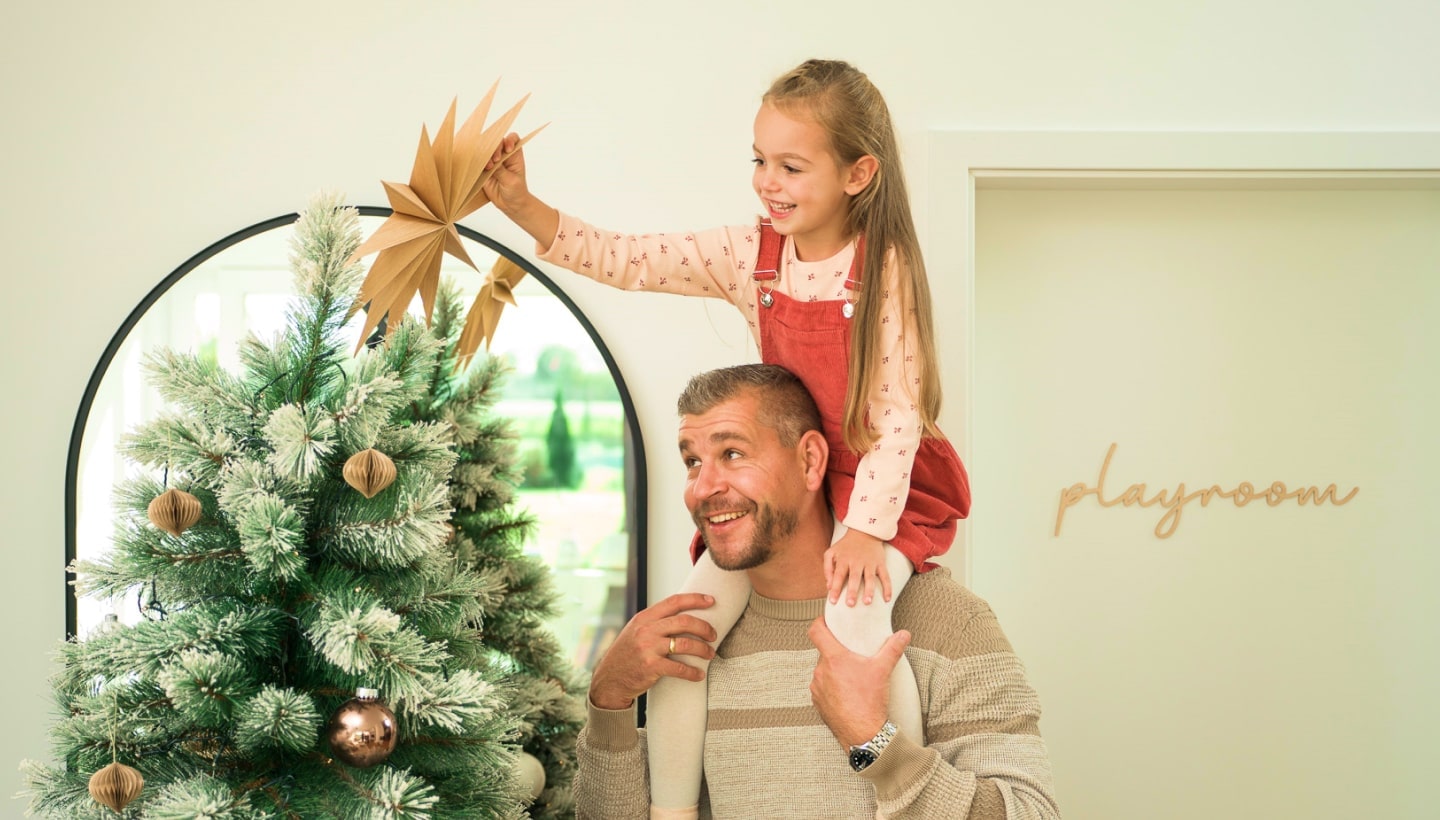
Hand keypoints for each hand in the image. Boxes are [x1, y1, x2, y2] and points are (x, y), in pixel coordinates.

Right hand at [482, 132, 531, 215]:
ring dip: (485, 156)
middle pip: (496, 142)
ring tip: (488, 167)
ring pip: (486, 150)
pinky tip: (479, 168)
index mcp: (515, 154)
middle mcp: (503, 154)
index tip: (508, 150)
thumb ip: (501, 170)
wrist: (510, 204)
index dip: (510, 140)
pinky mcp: (484, 168)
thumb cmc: (516, 191)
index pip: (513, 139)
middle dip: (494, 149)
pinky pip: (478, 162)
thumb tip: (491, 162)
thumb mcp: (510, 181)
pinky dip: (477, 163)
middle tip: (495, 161)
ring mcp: (493, 161)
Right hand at [588, 593, 717, 710]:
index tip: (711, 600)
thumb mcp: (636, 631)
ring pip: (685, 644)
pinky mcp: (651, 667)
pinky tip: (699, 674)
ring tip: (710, 654)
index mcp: (644, 618)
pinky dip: (692, 672)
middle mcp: (646, 630)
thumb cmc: (626, 655)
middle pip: (684, 621)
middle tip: (713, 635)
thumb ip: (655, 622)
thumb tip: (682, 615)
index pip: (674, 602)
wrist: (609, 680)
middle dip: (704, 627)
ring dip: (702, 649)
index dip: (695, 599)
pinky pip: (679, 668)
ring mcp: (648, 648)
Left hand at [808, 616, 910, 747]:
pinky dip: (832, 688)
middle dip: (836, 652)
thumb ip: (893, 648)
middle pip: (823, 653)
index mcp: (834, 658)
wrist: (863, 733)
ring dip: (834, 671)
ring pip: (823, 672)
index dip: (819, 623)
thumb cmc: (870, 700)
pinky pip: (822, 689)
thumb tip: (904, 634)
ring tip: (851, 677)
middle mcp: (820, 671)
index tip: (827, 622)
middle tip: (851, 655)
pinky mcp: (818, 703)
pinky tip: (846, 693)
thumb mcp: (883, 670)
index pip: (816, 632)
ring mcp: (817, 688)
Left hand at [824, 529, 889, 605]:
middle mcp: (857, 561)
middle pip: (855, 577)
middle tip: (850, 604)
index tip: (833, 601)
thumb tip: (828, 586)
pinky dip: (888, 587)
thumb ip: (827, 568)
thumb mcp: (831, 553)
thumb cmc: (845, 546)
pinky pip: (885, 576)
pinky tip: (887, 599)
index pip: (838, 575)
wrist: (864, 531)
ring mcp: (870, 562)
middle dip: (852, 591)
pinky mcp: (881, 563)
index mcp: (844, 559)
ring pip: (870, 578)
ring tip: (867, 602)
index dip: (835, 588)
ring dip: (869, 590)